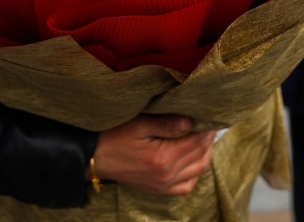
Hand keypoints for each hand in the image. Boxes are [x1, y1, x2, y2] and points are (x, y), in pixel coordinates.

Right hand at [91, 114, 216, 196]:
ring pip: (198, 171)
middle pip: (201, 156)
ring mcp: (163, 186)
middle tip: (210, 122)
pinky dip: (195, 172)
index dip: (207, 127)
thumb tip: (192, 122)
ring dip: (205, 153)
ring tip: (205, 137)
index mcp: (163, 158)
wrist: (93, 157)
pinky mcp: (158, 190)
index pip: (197, 141)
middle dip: (209, 138)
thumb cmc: (113, 135)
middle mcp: (167, 176)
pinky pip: (186, 186)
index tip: (211, 114)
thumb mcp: (139, 123)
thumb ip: (167, 124)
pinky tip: (193, 159)